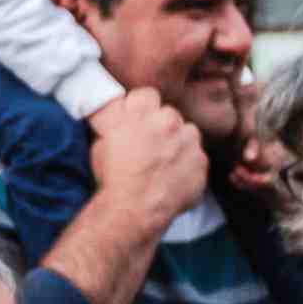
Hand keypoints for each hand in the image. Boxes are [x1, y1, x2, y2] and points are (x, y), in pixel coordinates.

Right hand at [84, 91, 211, 237]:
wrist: (134, 208)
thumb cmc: (113, 175)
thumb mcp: (101, 139)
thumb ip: (112, 118)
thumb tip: (115, 106)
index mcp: (140, 112)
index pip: (147, 95)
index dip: (141, 108)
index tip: (137, 121)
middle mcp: (167, 121)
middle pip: (169, 113)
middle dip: (161, 125)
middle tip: (149, 145)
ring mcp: (188, 140)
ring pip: (188, 132)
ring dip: (179, 142)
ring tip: (163, 162)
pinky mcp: (201, 161)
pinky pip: (198, 156)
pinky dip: (189, 164)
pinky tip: (174, 176)